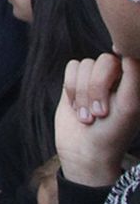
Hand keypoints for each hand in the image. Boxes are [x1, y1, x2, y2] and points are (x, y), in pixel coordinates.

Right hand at [55, 53, 139, 187]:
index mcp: (131, 81)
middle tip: (99, 113)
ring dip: (82, 93)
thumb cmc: (113, 133)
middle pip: (103, 60)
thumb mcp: (130, 105)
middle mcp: (114, 77)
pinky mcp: (73, 82)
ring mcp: (92, 78)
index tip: (113, 90)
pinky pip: (70, 68)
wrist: (86, 153)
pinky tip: (76, 107)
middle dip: (96, 88)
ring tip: (87, 116)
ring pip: (84, 65)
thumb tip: (124, 50)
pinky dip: (71, 89)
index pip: (126, 57)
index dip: (116, 73)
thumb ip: (133, 75)